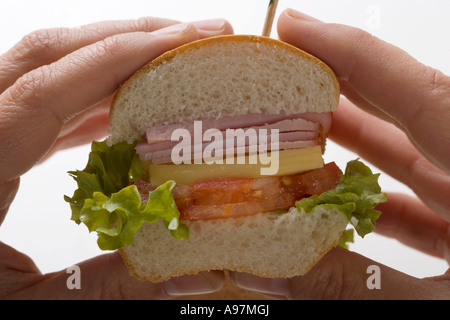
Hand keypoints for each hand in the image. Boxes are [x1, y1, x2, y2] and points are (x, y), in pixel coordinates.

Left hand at [0, 17, 231, 298]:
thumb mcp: (30, 306)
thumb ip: (109, 287)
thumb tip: (189, 275)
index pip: (45, 90)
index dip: (117, 57)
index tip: (180, 41)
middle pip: (46, 56)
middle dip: (125, 38)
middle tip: (192, 35)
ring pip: (45, 69)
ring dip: (112, 59)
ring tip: (171, 59)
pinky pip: (42, 101)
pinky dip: (91, 96)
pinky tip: (126, 106)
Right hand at [230, 9, 449, 298]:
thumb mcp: (433, 313)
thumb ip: (349, 286)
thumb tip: (268, 268)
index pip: (411, 87)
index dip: (345, 49)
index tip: (292, 26)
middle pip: (406, 108)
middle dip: (339, 90)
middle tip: (280, 79)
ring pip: (411, 154)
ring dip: (351, 145)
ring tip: (294, 135)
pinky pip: (422, 198)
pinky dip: (377, 196)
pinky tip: (337, 203)